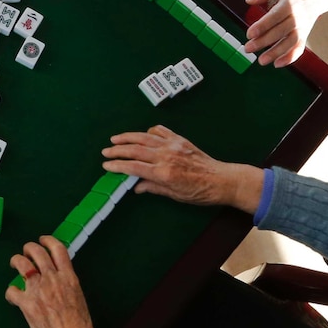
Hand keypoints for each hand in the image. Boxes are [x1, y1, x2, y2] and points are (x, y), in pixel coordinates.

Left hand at [6, 236, 105, 327]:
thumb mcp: (78, 297)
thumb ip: (66, 283)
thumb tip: (57, 277)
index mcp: (69, 277)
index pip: (58, 248)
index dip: (48, 240)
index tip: (42, 239)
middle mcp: (52, 279)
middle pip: (36, 251)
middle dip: (28, 248)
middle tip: (26, 252)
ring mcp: (38, 290)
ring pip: (20, 263)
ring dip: (16, 261)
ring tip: (15, 264)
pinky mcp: (26, 304)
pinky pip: (12, 290)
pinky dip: (11, 292)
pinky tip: (14, 297)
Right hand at [101, 125, 263, 212]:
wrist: (223, 180)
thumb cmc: (200, 192)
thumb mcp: (175, 196)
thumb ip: (153, 188)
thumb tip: (135, 187)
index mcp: (163, 173)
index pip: (133, 167)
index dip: (117, 165)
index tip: (106, 165)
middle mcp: (165, 156)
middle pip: (134, 150)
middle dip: (117, 150)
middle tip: (105, 152)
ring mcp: (172, 145)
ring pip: (143, 138)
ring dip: (127, 137)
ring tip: (115, 139)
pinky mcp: (179, 139)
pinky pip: (159, 131)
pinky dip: (148, 132)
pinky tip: (143, 135)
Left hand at [244, 0, 327, 66]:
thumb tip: (249, 1)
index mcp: (291, 3)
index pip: (275, 16)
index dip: (262, 26)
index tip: (249, 34)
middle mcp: (298, 17)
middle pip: (280, 32)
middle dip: (264, 42)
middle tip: (248, 48)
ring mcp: (303, 26)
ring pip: (290, 42)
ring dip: (276, 53)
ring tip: (261, 60)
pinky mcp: (305, 33)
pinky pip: (300, 47)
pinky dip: (291, 57)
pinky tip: (278, 63)